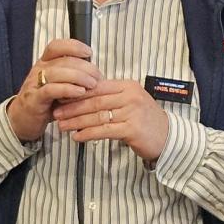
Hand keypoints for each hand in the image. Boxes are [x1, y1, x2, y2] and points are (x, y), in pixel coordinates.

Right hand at [7, 39, 101, 140]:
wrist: (22, 120)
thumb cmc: (45, 102)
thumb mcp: (59, 85)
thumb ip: (73, 76)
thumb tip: (96, 73)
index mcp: (45, 63)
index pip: (57, 46)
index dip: (74, 46)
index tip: (88, 52)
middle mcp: (39, 70)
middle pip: (63, 60)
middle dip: (84, 67)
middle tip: (97, 77)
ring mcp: (35, 84)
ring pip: (56, 72)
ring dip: (78, 77)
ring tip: (92, 85)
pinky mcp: (34, 100)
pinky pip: (50, 90)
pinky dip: (67, 89)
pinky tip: (80, 92)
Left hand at [52, 79, 169, 160]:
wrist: (167, 137)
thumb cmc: (145, 120)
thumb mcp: (130, 102)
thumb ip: (110, 97)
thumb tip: (82, 97)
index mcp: (127, 86)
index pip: (97, 87)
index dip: (76, 92)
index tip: (60, 98)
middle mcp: (130, 96)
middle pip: (95, 101)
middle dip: (72, 107)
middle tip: (56, 112)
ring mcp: (132, 112)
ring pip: (97, 116)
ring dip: (76, 121)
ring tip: (62, 126)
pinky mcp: (132, 129)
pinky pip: (104, 130)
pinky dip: (88, 133)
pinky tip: (77, 136)